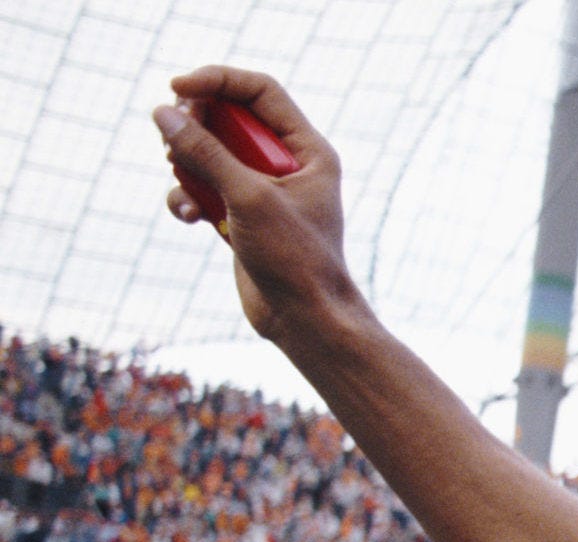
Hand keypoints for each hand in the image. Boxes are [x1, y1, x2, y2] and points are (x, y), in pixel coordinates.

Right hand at [153, 67, 358, 339]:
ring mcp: (262, 190)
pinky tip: (188, 217)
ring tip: (181, 177)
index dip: (217, 80)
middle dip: (195, 124)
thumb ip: (206, 152)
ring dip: (186, 163)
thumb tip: (164, 114)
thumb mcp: (248, 197)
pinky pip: (203, 189)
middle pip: (229, 117)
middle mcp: (287, 165)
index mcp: (308, 150)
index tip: (176, 87)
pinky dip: (188, 196)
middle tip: (172, 139)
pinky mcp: (240, 215)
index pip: (259, 92)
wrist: (304, 319)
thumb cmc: (294, 259)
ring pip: (210, 153)